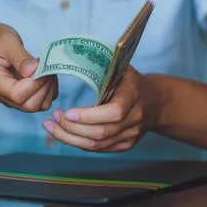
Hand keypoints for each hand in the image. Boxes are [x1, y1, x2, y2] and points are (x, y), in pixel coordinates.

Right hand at [0, 23, 57, 111]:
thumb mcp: (5, 41)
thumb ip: (19, 56)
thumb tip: (33, 70)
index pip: (17, 95)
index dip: (34, 83)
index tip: (40, 65)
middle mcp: (1, 94)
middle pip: (28, 105)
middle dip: (44, 86)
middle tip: (46, 66)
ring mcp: (11, 98)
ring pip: (36, 106)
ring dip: (48, 89)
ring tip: (46, 69)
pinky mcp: (20, 96)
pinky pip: (40, 102)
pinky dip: (49, 90)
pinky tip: (45, 74)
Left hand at [42, 66, 158, 151]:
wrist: (155, 102)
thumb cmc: (130, 81)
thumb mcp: (120, 68)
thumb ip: (100, 67)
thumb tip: (70, 58)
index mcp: (133, 96)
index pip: (114, 112)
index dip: (89, 116)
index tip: (67, 112)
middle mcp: (134, 120)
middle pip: (101, 133)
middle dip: (72, 128)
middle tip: (53, 118)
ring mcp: (131, 136)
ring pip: (97, 145)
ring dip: (70, 138)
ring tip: (52, 126)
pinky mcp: (125, 145)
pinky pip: (98, 149)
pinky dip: (78, 142)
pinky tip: (65, 133)